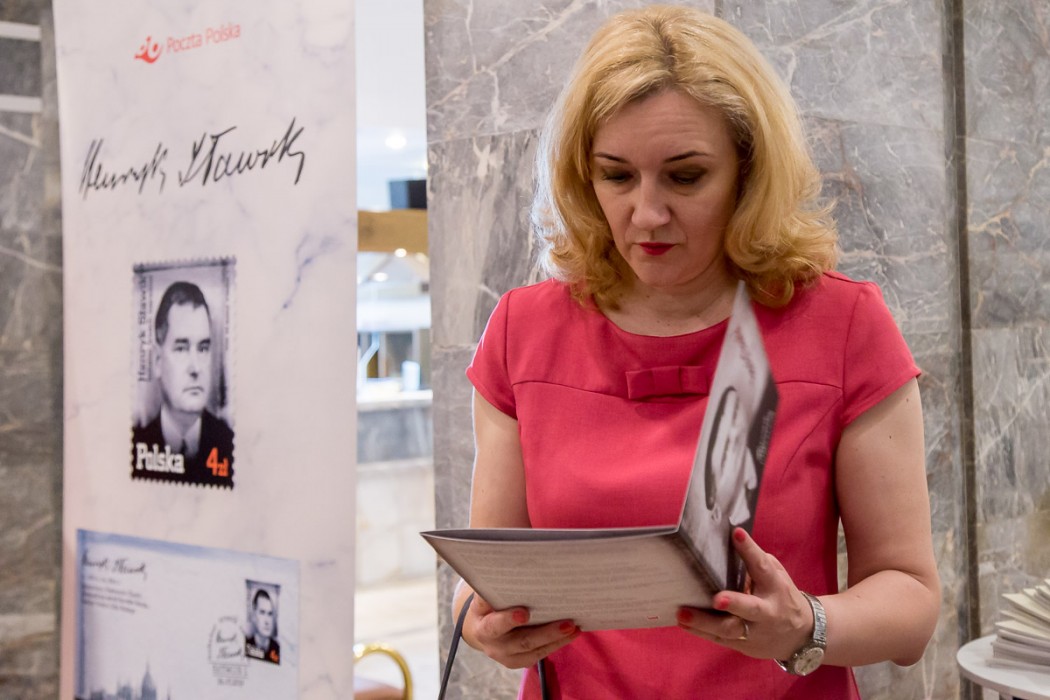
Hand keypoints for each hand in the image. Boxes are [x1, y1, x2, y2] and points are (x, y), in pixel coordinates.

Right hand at [462, 594, 579, 668]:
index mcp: (483, 629)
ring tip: (575, 627)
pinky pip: (541, 654)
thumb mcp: (483, 599)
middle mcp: (496, 647)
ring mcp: (509, 657)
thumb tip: (507, 571)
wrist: (482, 632)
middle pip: (523, 641)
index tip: (524, 613)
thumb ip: (491, 591)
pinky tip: (572, 633)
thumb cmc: (486, 609)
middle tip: (568, 623)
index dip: (509, 620)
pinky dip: (557, 643)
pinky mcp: (522, 661)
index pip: (495, 625)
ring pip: (536, 650)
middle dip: (547, 633)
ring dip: (557, 639)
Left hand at [676, 528, 814, 659]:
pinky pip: (719, 639)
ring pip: (730, 629)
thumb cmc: (780, 595)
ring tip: (682, 613)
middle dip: (734, 603)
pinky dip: (700, 631)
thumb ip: (754, 562)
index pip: (762, 566)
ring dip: (705, 622)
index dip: (750, 550)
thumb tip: (728, 542)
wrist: (801, 635)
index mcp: (775, 587)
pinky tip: (683, 622)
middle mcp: (766, 611)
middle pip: (750, 609)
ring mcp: (755, 631)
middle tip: (716, 598)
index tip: (736, 534)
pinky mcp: (743, 644)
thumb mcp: (775, 576)